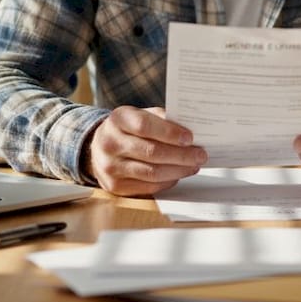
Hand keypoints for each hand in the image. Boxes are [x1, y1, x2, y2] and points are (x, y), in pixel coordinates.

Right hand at [84, 106, 207, 196]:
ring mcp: (111, 166)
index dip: (169, 132)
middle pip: (151, 152)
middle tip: (200, 155)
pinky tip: (178, 175)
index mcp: (118, 119)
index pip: (144, 126)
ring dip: (178, 170)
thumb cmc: (128, 129)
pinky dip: (168, 181)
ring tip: (194, 166)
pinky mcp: (115, 186)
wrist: (100, 147)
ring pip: (152, 172)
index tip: (190, 138)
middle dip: (181, 155)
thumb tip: (190, 129)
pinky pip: (148, 186)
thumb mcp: (141, 115)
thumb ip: (162, 119)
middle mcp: (110, 143)